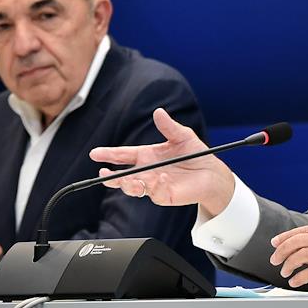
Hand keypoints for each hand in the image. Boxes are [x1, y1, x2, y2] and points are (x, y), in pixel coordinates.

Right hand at [90, 107, 235, 216]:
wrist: (212, 172)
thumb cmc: (196, 154)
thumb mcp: (183, 136)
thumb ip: (169, 126)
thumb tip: (158, 111)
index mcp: (147, 155)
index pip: (123, 155)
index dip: (109, 154)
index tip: (95, 153)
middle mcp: (147, 171)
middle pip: (122, 176)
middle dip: (111, 176)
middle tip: (103, 173)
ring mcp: (153, 184)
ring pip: (133, 188)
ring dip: (128, 184)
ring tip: (126, 178)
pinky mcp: (164, 195)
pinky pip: (154, 193)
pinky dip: (155, 186)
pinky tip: (160, 178)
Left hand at [269, 225, 307, 289]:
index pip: (306, 230)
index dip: (287, 236)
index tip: (276, 242)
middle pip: (300, 240)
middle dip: (282, 249)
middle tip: (274, 259)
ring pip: (302, 255)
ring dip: (288, 264)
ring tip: (284, 272)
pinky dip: (299, 278)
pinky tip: (295, 282)